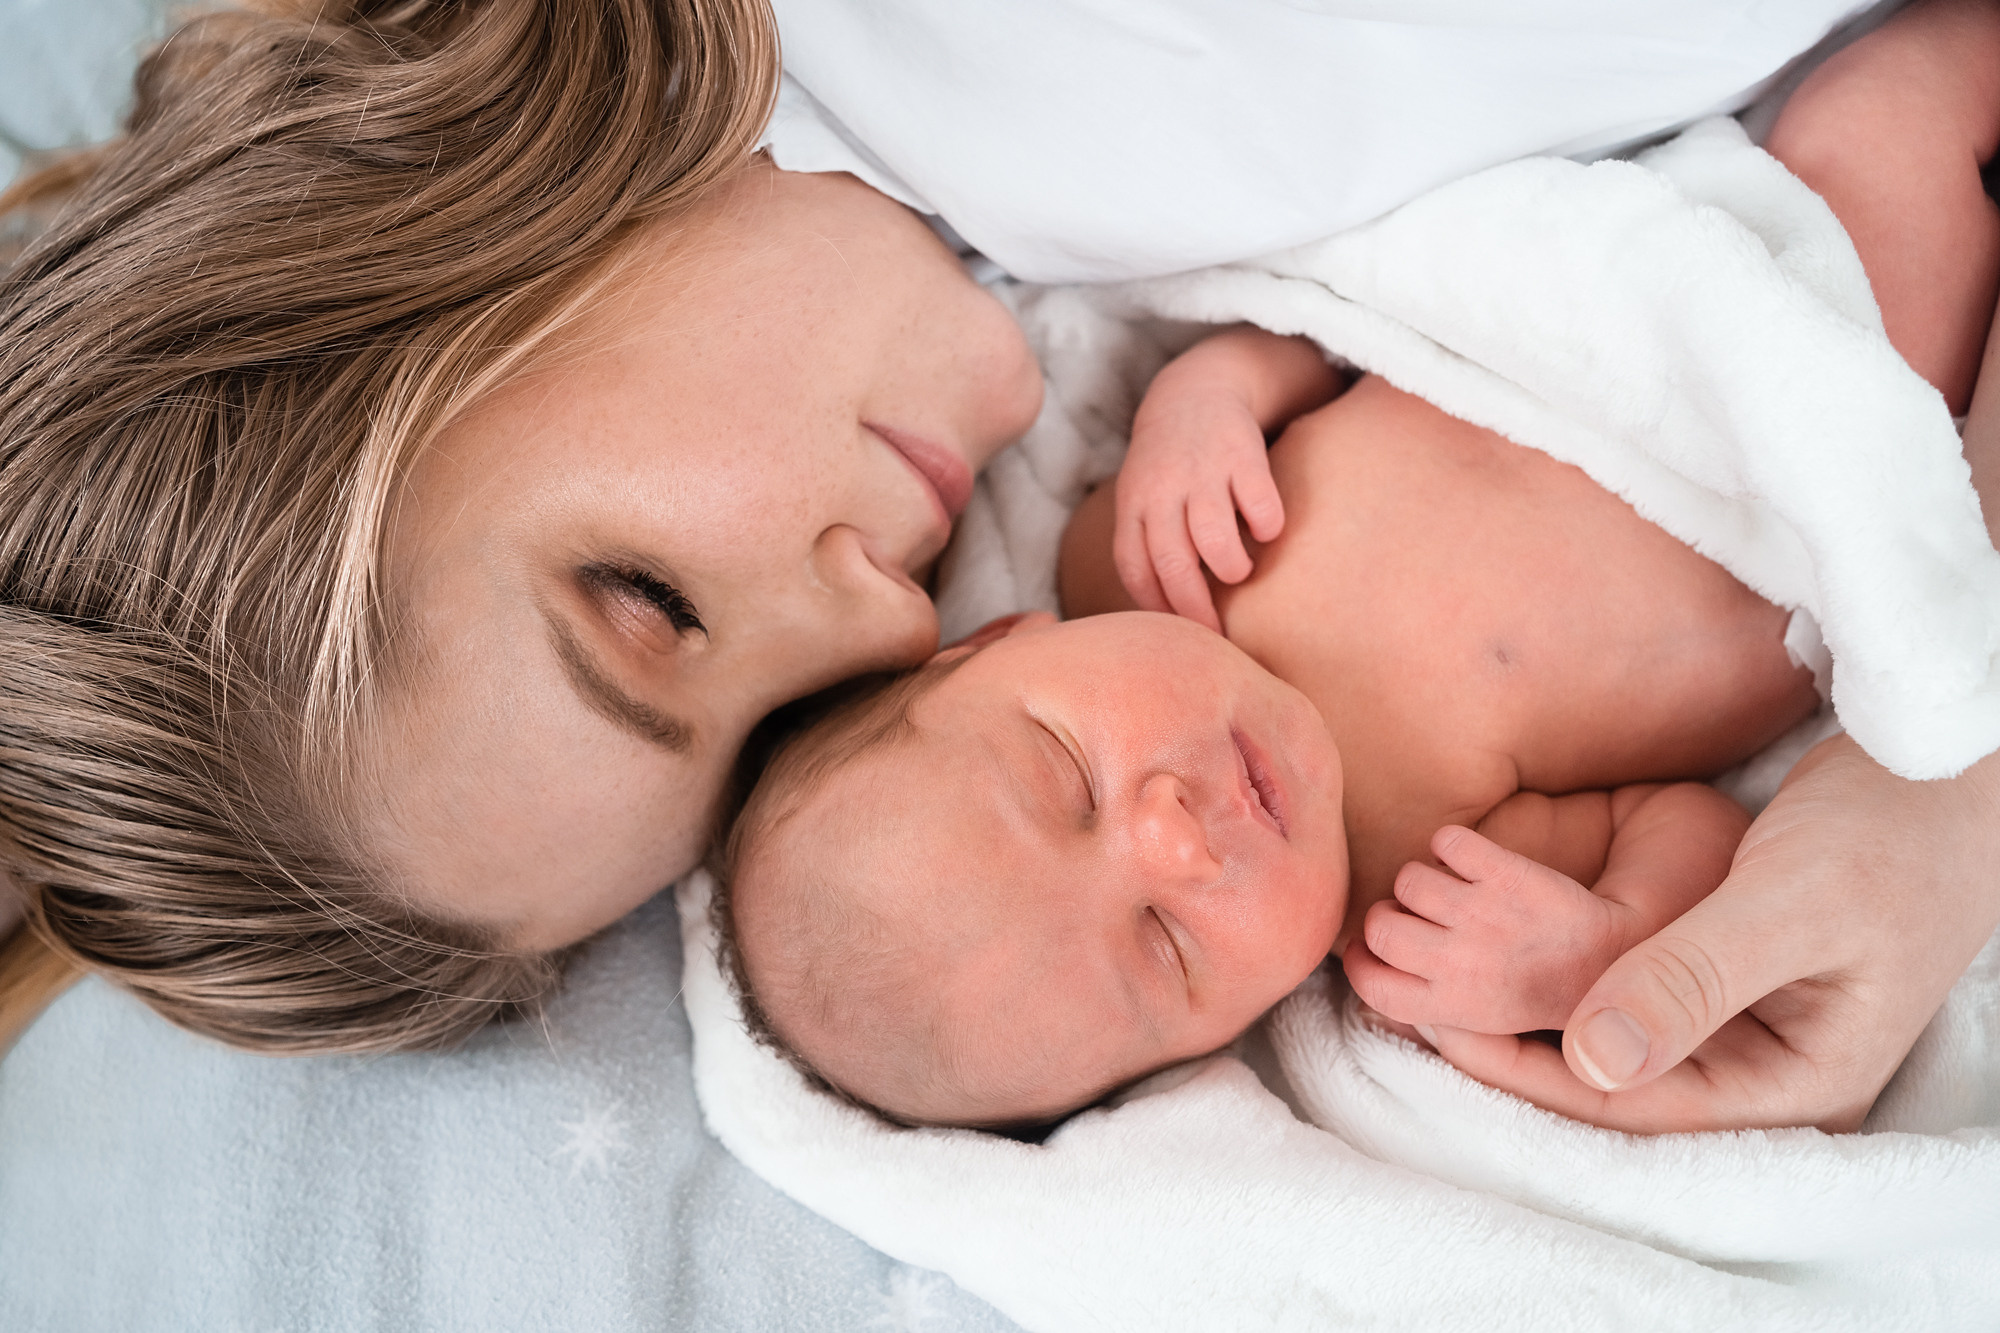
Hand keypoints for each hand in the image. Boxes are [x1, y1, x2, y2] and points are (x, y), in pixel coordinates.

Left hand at [1113, 379, 1282, 632]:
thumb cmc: (1169, 465)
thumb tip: (1166, 616)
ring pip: (1213, 539)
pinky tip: (1267, 531)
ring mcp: (1201, 471)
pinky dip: (1266, 528)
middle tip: (1218, 632)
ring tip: (1240, 572)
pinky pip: (1259, 506)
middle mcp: (1163, 490)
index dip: (1157, 607)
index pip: (1135, 568)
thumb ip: (1147, 545)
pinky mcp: (1242, 454)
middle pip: (1173, 564)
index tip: (1180, 632)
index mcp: (1133, 505)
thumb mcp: (1141, 498)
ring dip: (1231, 568)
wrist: (1195, 390)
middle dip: (1196, 609)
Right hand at [1344, 826, 1622, 1034]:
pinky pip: (1445, 840)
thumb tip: (1360, 967)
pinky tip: (1473, 861)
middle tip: (1422, 914)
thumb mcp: (1475, 1016)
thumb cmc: (1534, 988)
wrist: (1609, 959)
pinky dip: (1453, 843)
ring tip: (1455, 888)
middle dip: (1392, 913)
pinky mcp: (1508, 873)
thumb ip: (1420, 997)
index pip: (1368, 981)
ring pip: (1408, 878)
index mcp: (1452, 1004)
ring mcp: (1485, 915)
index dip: (1361, 959)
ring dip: (1425, 877)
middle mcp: (1462, 963)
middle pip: (1378, 924)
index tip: (1374, 947)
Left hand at [1421, 736, 1999, 1131]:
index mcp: (1797, 1085)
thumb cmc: (1891, 831)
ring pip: (1611, 1035)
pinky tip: (1491, 938)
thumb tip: (1592, 1058)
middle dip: (1512, 1045)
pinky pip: (1625, 989)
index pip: (1633, 1105)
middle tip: (1403, 1005)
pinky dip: (1560, 968)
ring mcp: (1747, 1026)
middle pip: (1614, 1081)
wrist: (1946, 765)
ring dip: (1524, 1006)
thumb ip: (1696, 978)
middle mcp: (1765, 1071)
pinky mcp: (1726, 977)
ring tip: (1426, 974)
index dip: (1526, 1070)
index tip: (1435, 1030)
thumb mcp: (1790, 902)